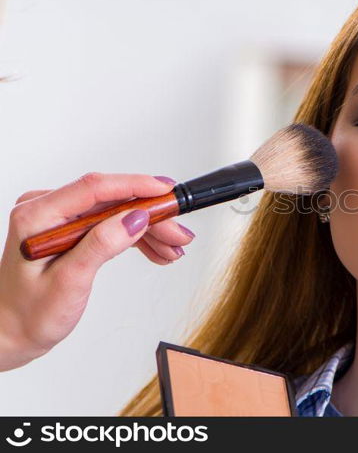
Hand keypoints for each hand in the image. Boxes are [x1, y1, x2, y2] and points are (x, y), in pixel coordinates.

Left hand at [0, 172, 194, 370]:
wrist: (11, 332)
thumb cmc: (29, 314)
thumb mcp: (68, 282)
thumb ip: (101, 245)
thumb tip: (135, 218)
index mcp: (37, 216)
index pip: (95, 188)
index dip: (136, 186)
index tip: (167, 192)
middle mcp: (47, 209)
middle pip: (112, 200)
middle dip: (151, 216)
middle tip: (179, 234)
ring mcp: (59, 218)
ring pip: (116, 212)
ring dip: (148, 229)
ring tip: (173, 249)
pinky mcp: (71, 228)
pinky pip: (110, 223)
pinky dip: (135, 236)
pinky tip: (156, 249)